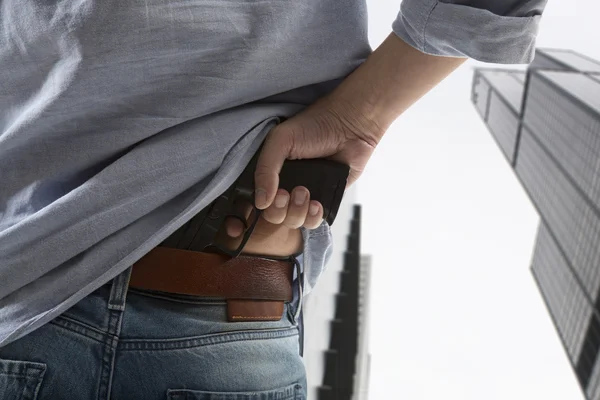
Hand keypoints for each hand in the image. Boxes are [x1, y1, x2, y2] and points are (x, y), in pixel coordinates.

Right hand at [253, 94, 381, 223]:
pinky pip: (314, 221)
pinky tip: (317, 204)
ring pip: (293, 221)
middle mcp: (286, 185)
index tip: (273, 196)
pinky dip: (313, 217)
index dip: (262, 205)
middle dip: (280, 210)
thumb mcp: (280, 140)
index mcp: (271, 172)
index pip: (258, 199)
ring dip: (297, 213)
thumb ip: (265, 169)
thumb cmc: (315, 125)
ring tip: (305, 192)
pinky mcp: (324, 201)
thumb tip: (261, 202)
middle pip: (274, 216)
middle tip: (288, 193)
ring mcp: (305, 195)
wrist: (350, 126)